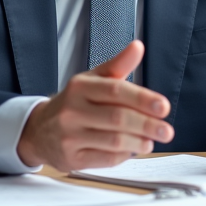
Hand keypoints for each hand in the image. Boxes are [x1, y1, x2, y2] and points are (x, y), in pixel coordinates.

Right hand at [16, 40, 173, 170]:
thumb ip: (118, 65)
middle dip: (147, 125)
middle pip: (117, 118)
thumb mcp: (92, 79)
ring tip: (152, 140)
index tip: (164, 107)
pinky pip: (105, 159)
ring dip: (139, 142)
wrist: (39, 130)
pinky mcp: (72, 158)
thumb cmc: (74, 102)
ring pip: (113, 141)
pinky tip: (132, 149)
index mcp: (80, 87)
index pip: (115, 90)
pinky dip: (124, 155)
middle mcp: (72, 111)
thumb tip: (138, 47)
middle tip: (167, 130)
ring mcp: (70, 136)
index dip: (143, 99)